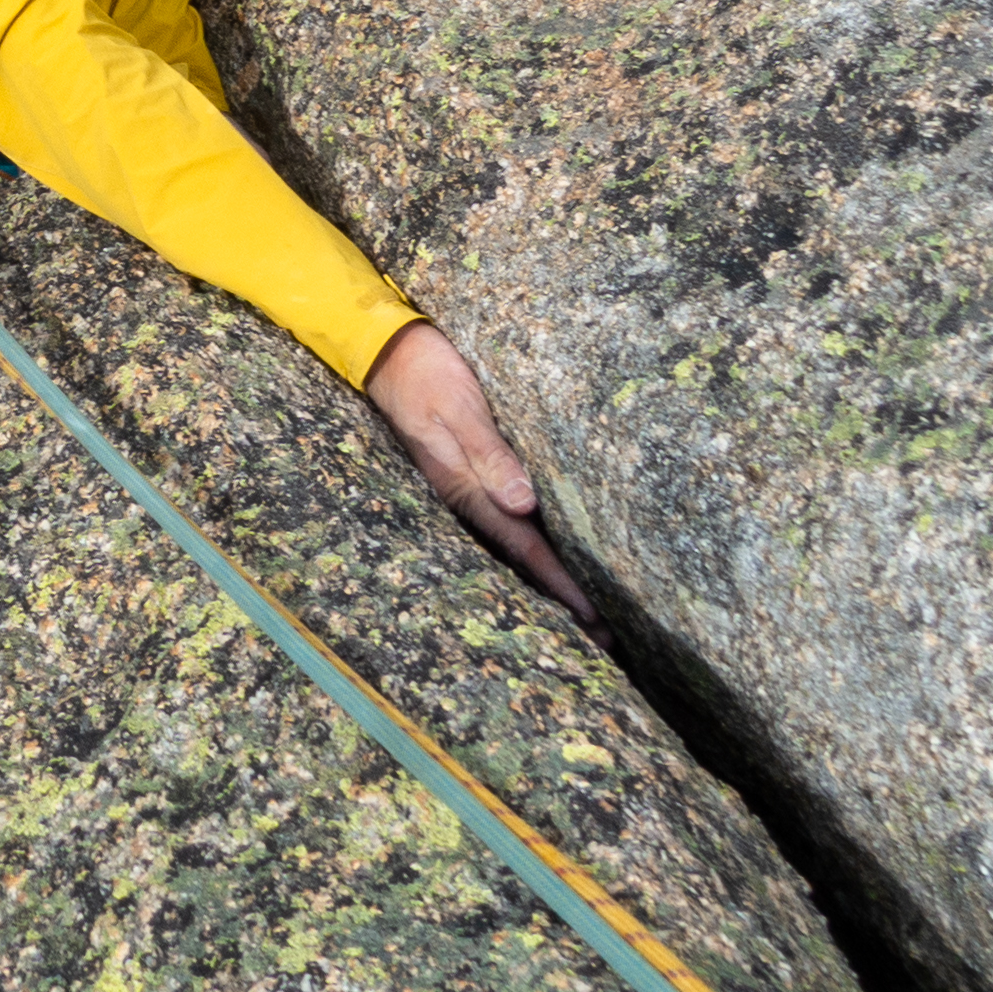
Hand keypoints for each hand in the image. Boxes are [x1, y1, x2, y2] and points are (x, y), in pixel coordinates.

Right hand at [364, 321, 605, 643]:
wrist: (388, 352)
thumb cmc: (427, 373)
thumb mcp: (459, 407)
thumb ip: (490, 453)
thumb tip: (524, 504)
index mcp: (464, 488)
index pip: (522, 546)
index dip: (558, 582)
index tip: (592, 615)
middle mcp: (467, 498)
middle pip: (521, 559)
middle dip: (561, 600)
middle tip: (603, 639)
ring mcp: (468, 490)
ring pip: (516, 547)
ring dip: (550, 581)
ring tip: (586, 616)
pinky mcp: (471, 475)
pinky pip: (508, 524)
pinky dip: (534, 549)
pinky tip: (553, 557)